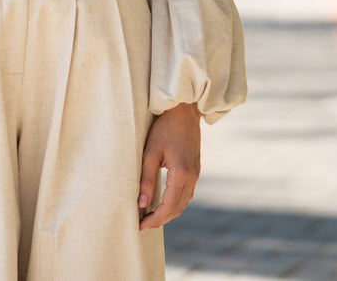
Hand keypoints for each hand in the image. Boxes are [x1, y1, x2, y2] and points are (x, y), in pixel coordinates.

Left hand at [138, 103, 200, 228]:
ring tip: (151, 215)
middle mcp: (192, 177)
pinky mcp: (195, 169)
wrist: (184, 111)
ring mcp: (196, 173)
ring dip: (168, 212)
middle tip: (143, 224)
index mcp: (181, 174)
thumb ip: (146, 179)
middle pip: (177, 209)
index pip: (168, 207)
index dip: (154, 220)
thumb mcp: (151, 152)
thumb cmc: (165, 128)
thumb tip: (141, 204)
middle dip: (160, 220)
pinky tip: (164, 201)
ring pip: (183, 203)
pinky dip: (175, 202)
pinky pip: (187, 193)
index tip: (140, 226)